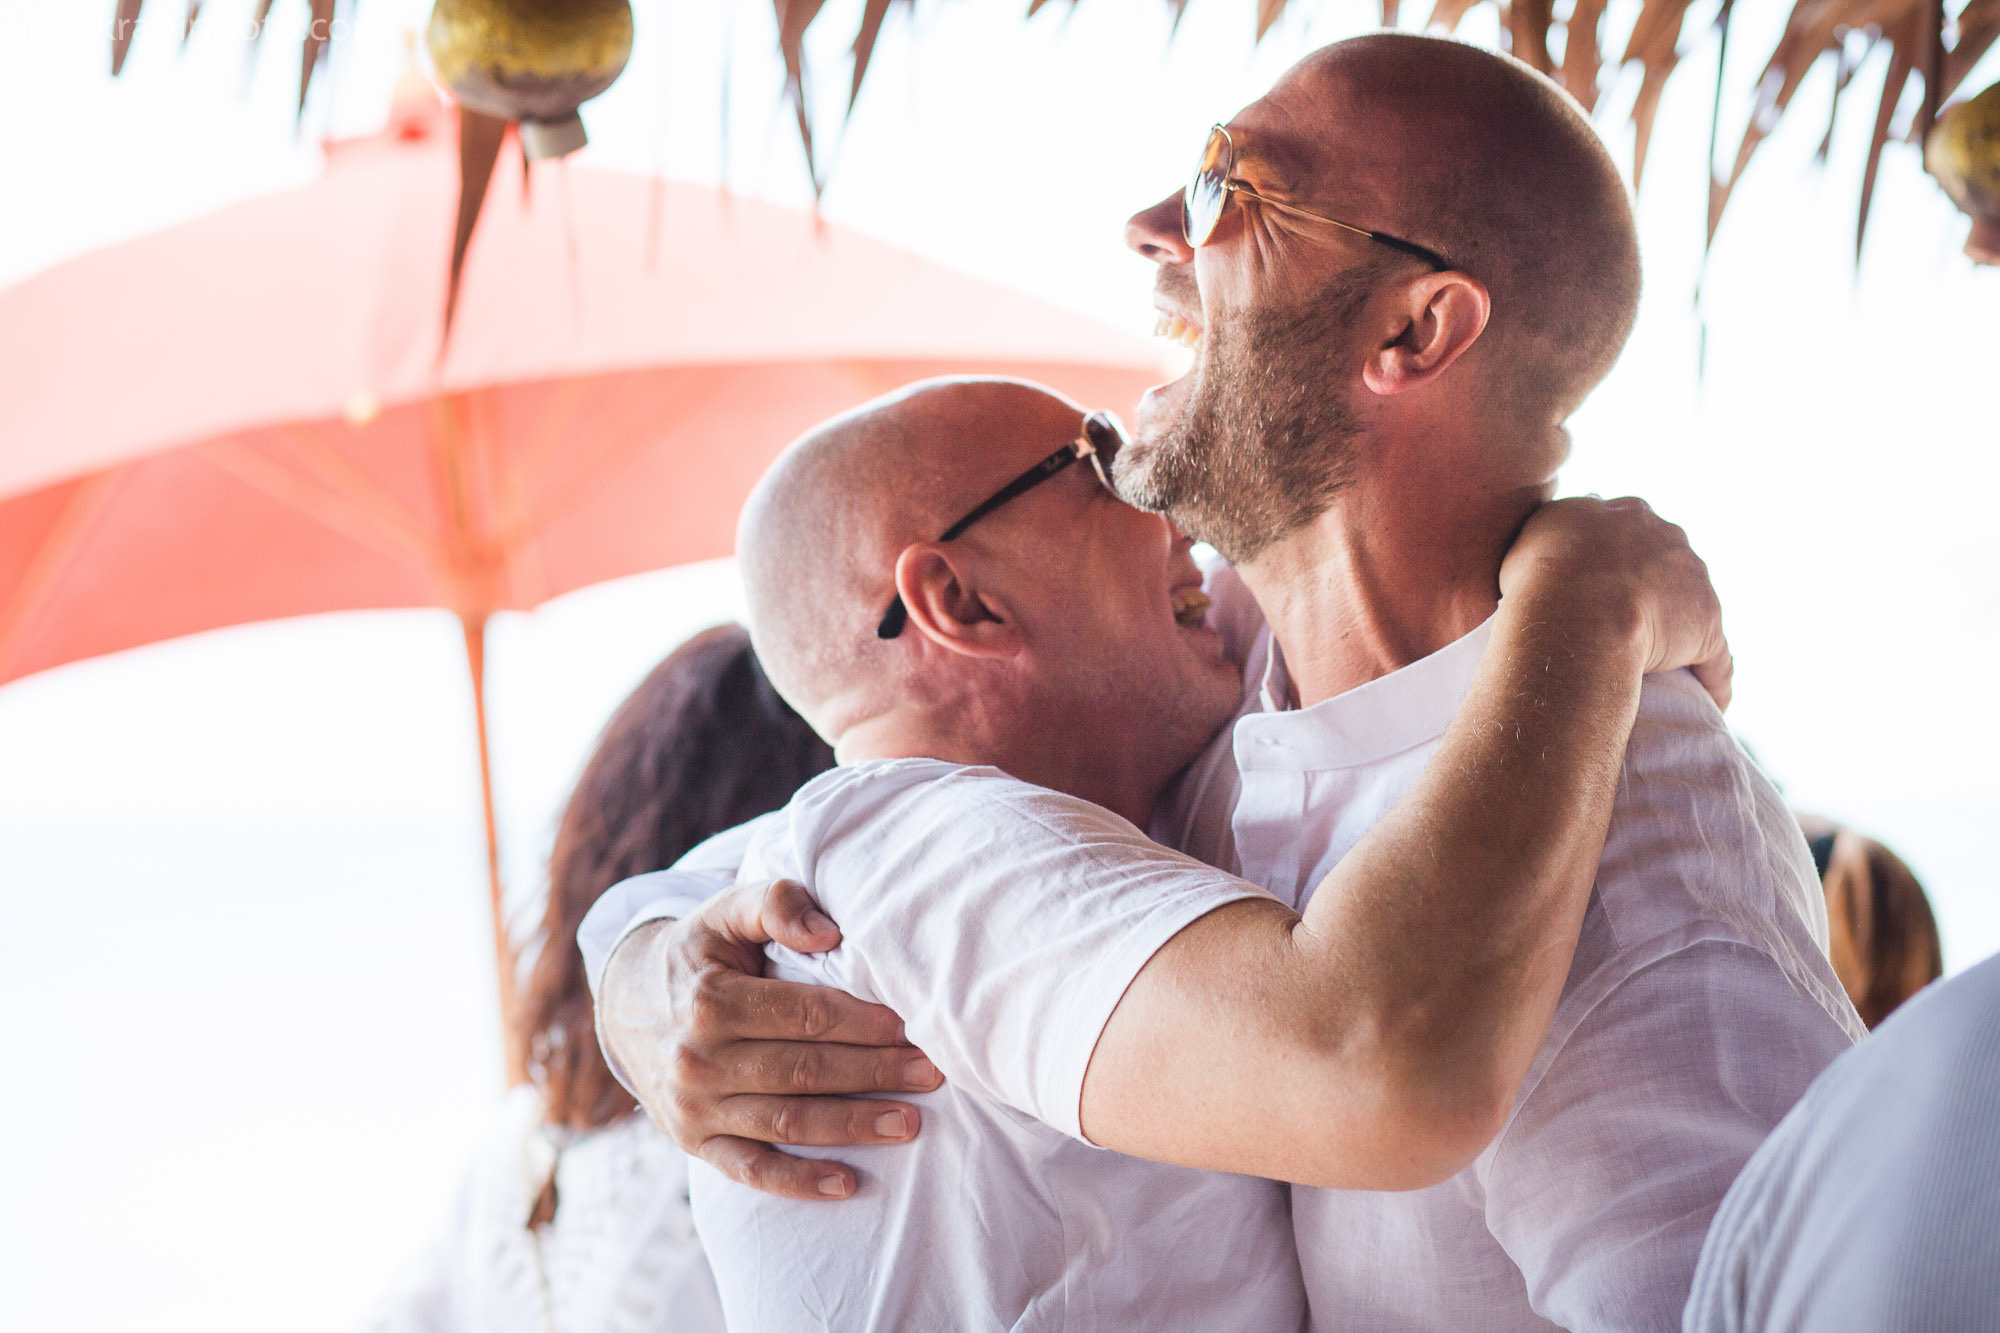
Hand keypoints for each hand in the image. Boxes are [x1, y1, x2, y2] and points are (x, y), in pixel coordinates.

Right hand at [598, 878, 944, 1199]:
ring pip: (786, 1120)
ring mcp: (694, 1107)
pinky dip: (798, 1181)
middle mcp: (698, 1058)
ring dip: (853, 1125)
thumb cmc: (700, 953)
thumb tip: (830, 933)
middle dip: (875, 1073)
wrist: (626, 1004)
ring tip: (910, 1122)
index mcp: (710, 999)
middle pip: (804, 1070)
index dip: (862, 1023)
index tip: (911, 1026)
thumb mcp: (727, 911)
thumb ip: (776, 902)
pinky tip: (847, 1184)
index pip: (805, 1016)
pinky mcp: (694, 1142)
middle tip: (933, 1074)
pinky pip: (750, 1169)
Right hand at [1500, 496, 1732, 709]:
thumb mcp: (1528, 540)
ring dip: (1681, 633)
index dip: (1611, 561)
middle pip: (1665, 561)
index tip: (1597, 587)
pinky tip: (1707, 702)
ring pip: (1691, 606)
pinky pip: (1714, 655)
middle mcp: (1663, 534)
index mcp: (1621, 513)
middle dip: (1653, 587)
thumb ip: (1546, 541)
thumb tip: (1546, 556)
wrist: (1576, 608)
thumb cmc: (1539, 579)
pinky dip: (1711, 678)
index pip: (1625, 533)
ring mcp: (1691, 577)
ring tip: (1664, 670)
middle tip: (1624, 626)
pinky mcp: (1707, 624)